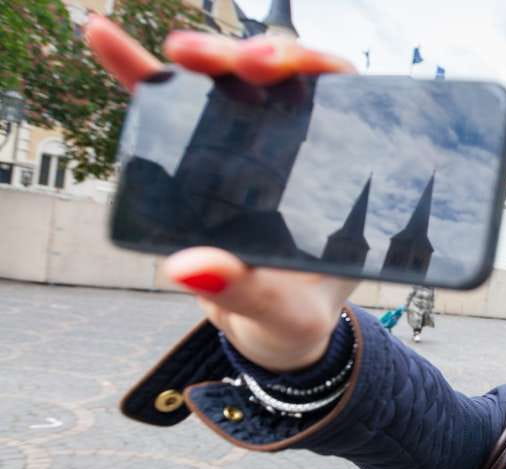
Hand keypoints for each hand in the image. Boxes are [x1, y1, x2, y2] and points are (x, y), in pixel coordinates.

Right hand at [85, 15, 358, 371]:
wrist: (272, 336)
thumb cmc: (296, 319)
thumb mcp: (285, 314)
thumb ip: (246, 293)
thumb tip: (186, 267)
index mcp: (339, 178)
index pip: (342, 102)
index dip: (318, 71)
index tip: (286, 70)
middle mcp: (299, 151)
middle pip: (284, 82)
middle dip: (258, 58)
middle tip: (237, 64)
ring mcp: (250, 148)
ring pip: (231, 84)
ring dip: (207, 59)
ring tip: (180, 54)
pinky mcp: (202, 158)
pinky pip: (170, 109)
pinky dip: (137, 73)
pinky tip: (104, 37)